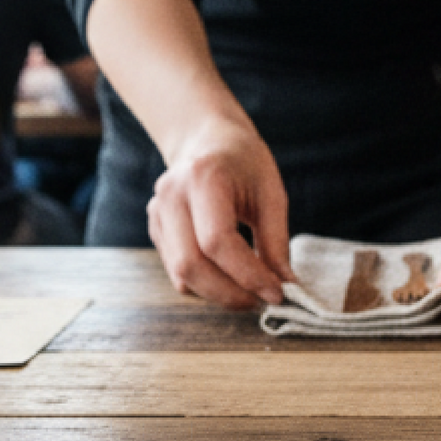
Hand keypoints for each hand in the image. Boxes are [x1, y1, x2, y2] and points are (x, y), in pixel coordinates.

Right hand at [146, 116, 293, 310]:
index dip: (248, 275)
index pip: (218, 241)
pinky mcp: (155, 229)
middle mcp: (171, 196)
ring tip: (249, 292)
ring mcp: (157, 213)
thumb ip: (276, 241)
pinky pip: (177, 271)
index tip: (277, 292)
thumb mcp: (271, 193)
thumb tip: (285, 285)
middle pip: (190, 264)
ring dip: (218, 293)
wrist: (206, 140)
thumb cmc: (244, 162)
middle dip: (229, 293)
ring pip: (181, 274)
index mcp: (203, 178)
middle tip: (261, 301)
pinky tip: (229, 277)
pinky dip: (205, 284)